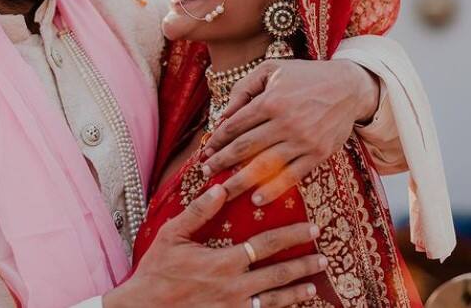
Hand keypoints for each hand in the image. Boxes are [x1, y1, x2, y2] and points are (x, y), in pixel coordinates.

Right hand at [104, 184, 326, 307]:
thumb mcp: (172, 235)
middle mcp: (235, 288)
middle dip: (304, 264)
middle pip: (279, 275)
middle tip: (324, 256)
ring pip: (275, 300)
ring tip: (315, 284)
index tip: (311, 229)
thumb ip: (198, 212)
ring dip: (297, 290)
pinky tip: (289, 306)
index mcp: (224, 262)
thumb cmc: (157, 270)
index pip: (266, 246)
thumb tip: (220, 187)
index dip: (291, 236)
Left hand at [201, 59, 379, 203]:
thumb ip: (245, 88)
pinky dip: (273, 190)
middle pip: (245, 148)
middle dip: (221, 162)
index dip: (217, 140)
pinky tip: (257, 199)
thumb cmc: (304, 76)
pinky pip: (291, 176)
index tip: (205, 151)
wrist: (348, 88)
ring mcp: (303, 141)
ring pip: (264, 166)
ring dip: (240, 181)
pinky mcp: (318, 155)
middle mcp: (285, 122)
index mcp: (270, 101)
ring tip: (223, 191)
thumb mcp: (271, 69)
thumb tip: (225, 114)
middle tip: (205, 172)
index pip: (235, 125)